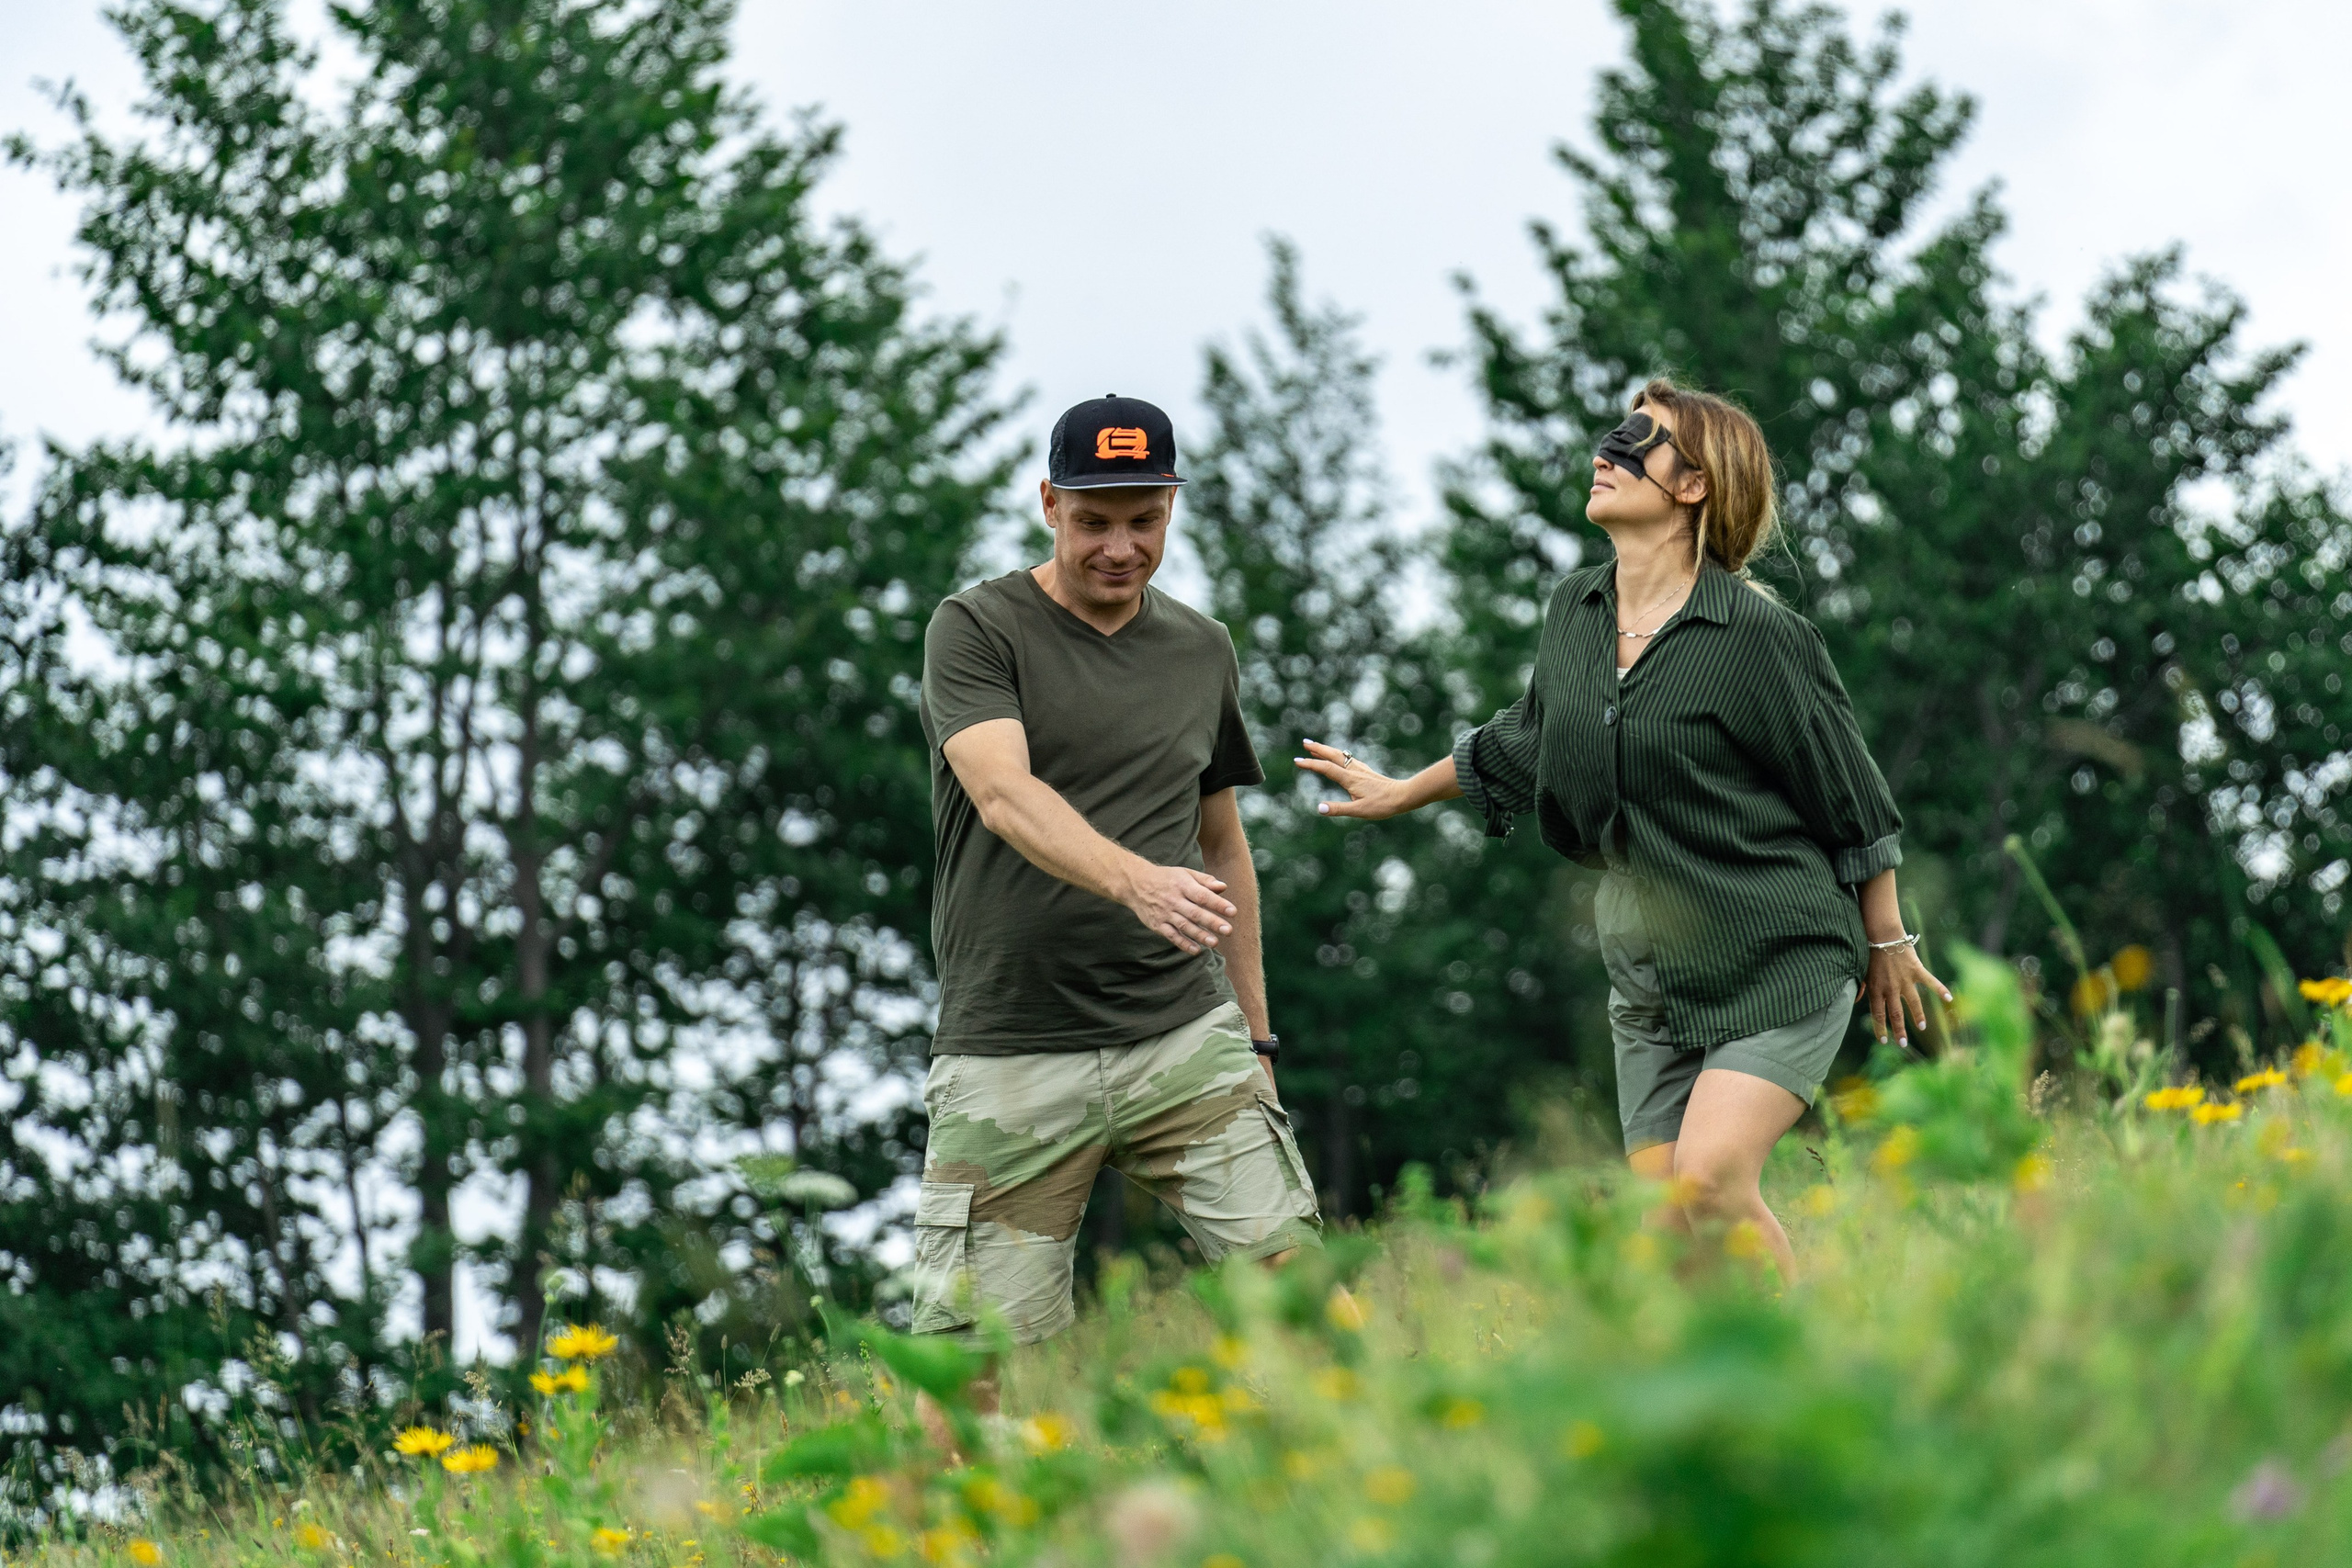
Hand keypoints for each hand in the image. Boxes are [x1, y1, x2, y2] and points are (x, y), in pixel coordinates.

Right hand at [1122, 862, 1235, 954]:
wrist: (1135, 884)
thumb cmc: (1166, 878)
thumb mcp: (1185, 873)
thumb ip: (1204, 880)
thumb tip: (1223, 887)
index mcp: (1182, 885)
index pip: (1202, 896)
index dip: (1217, 904)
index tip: (1232, 912)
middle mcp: (1174, 900)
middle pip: (1195, 913)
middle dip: (1212, 922)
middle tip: (1228, 930)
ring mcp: (1165, 913)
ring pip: (1184, 926)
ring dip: (1200, 935)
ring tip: (1215, 943)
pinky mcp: (1157, 924)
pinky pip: (1171, 935)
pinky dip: (1183, 943)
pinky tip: (1196, 950)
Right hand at [1295, 740, 1410, 820]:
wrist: (1403, 796)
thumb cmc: (1382, 805)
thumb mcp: (1359, 811)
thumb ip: (1338, 809)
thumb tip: (1319, 808)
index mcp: (1350, 779)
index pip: (1326, 768)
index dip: (1311, 764)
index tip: (1297, 761)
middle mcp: (1354, 770)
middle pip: (1333, 756)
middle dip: (1318, 749)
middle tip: (1305, 743)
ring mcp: (1361, 769)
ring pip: (1340, 755)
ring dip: (1327, 750)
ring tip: (1316, 748)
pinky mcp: (1366, 771)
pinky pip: (1347, 758)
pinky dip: (1338, 755)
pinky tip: (1339, 757)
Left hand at [1863, 938, 1951, 1048]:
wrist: (1882, 934)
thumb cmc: (1870, 952)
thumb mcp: (1861, 972)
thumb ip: (1861, 987)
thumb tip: (1854, 1001)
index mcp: (1876, 989)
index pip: (1878, 1014)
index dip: (1880, 1028)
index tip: (1884, 1041)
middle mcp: (1891, 988)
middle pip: (1895, 1014)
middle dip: (1899, 1030)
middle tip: (1902, 1043)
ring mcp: (1905, 980)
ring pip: (1913, 1003)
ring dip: (1918, 1016)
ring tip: (1921, 1028)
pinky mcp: (1917, 970)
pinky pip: (1931, 982)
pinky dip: (1941, 990)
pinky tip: (1949, 999)